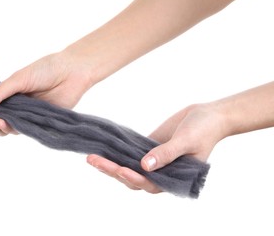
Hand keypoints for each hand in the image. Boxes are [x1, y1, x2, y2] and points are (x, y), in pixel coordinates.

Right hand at [0, 52, 92, 134]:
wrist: (71, 72)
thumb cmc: (46, 70)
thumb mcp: (19, 79)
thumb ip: (0, 93)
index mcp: (9, 93)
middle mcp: (17, 106)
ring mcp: (28, 115)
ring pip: (7, 128)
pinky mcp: (39, 122)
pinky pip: (23, 130)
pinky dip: (11, 129)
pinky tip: (4, 124)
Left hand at [87, 103, 226, 193]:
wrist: (208, 115)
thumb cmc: (204, 131)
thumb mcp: (187, 141)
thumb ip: (167, 154)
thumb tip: (145, 166)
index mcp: (174, 178)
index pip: (149, 184)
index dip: (134, 179)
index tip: (121, 170)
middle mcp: (161, 173)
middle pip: (133, 177)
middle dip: (112, 170)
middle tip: (93, 160)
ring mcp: (153, 160)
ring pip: (128, 166)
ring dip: (111, 162)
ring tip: (91, 157)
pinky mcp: (148, 147)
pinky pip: (131, 152)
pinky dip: (118, 151)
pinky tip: (104, 147)